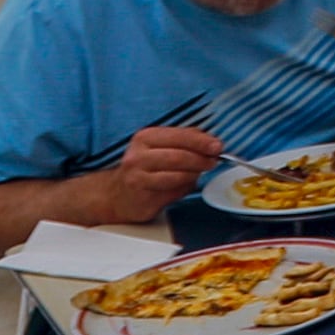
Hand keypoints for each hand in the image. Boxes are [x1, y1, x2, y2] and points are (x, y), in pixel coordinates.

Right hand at [99, 124, 228, 218]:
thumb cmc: (144, 168)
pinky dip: (185, 188)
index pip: (180, 136)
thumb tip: (210, 142)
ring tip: (199, 172)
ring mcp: (138, 178)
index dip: (202, 141)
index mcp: (144, 138)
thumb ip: (184, 141)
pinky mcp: (143, 198)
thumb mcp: (159, 146)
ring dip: (195, 174)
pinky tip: (185, 184)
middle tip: (213, 161)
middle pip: (179, 156)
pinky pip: (173, 192)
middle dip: (201, 159)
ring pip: (178, 175)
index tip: (217, 146)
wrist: (117, 195)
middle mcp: (138, 157)